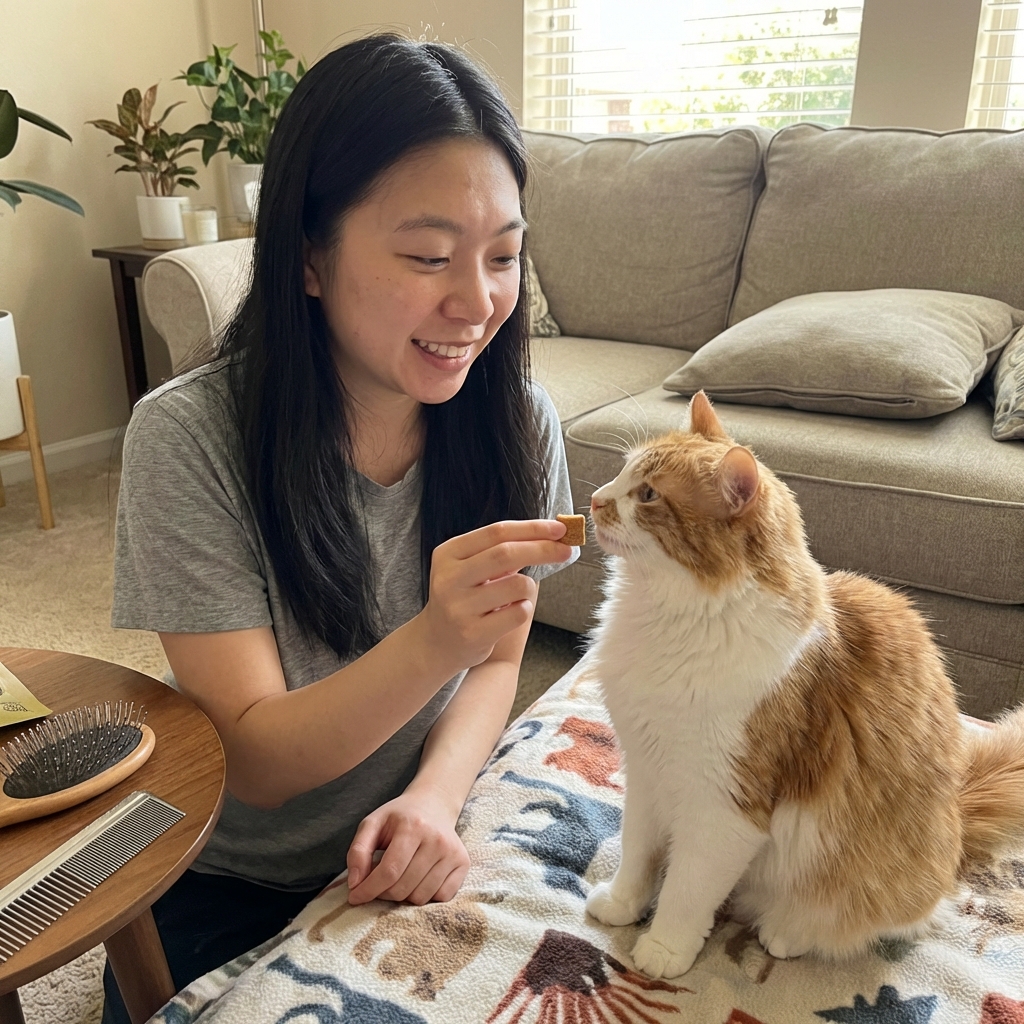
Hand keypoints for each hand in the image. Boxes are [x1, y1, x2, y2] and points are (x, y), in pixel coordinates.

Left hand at [346, 790, 470, 905]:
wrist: (433, 804)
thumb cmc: (399, 817)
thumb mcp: (372, 824)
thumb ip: (358, 851)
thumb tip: (356, 884)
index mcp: (413, 826)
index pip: (389, 871)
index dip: (368, 890)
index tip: (355, 897)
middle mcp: (437, 840)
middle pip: (403, 888)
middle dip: (384, 892)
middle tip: (379, 881)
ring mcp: (453, 852)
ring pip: (421, 897)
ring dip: (404, 895)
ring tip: (400, 877)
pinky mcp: (463, 863)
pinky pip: (441, 897)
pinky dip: (426, 895)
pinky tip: (419, 879)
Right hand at [419, 519, 570, 671]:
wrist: (437, 643)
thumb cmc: (466, 598)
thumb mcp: (471, 568)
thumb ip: (502, 550)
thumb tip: (552, 535)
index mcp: (449, 553)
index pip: (497, 532)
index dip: (532, 528)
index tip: (560, 528)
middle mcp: (449, 578)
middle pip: (507, 553)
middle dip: (543, 549)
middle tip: (567, 549)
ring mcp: (459, 607)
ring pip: (518, 585)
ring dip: (528, 587)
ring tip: (516, 595)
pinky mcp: (473, 633)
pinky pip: (519, 613)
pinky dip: (524, 609)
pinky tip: (510, 614)